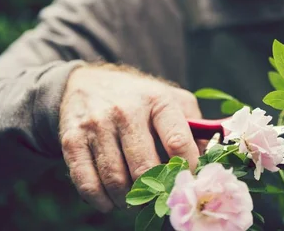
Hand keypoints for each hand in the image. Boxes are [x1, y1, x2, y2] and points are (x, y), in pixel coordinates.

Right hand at [59, 64, 202, 211]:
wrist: (87, 82)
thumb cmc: (140, 97)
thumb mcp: (172, 99)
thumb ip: (195, 127)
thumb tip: (211, 160)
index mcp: (158, 100)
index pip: (179, 142)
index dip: (187, 170)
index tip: (188, 182)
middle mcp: (126, 111)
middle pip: (145, 168)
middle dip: (156, 191)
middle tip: (160, 199)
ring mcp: (97, 125)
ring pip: (116, 180)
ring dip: (128, 200)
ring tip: (136, 201)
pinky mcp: (72, 140)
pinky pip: (87, 182)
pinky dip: (101, 200)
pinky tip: (110, 202)